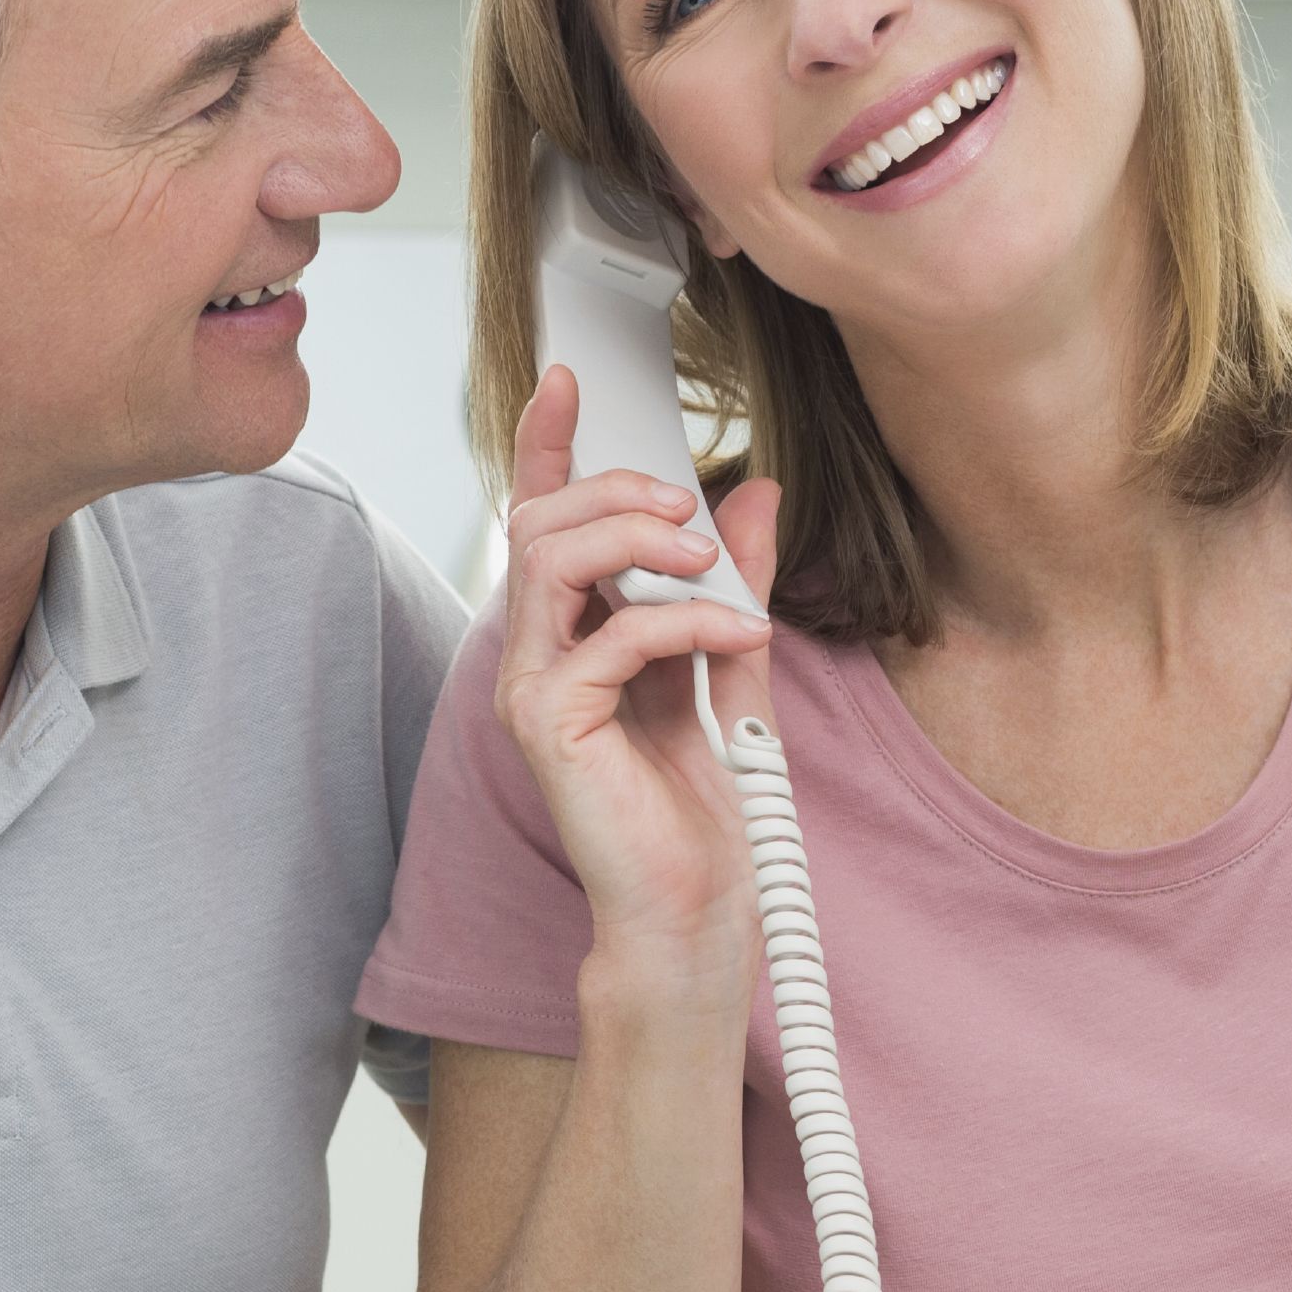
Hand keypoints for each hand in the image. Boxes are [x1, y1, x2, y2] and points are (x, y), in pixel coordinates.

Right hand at [491, 365, 781, 969]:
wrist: (694, 909)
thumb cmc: (700, 807)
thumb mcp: (732, 664)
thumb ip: (737, 583)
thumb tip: (756, 495)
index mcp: (571, 634)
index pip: (542, 520)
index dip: (548, 446)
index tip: (570, 382)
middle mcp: (536, 655)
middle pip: (542, 524)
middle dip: (618, 492)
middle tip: (691, 509)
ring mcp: (534, 690)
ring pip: (553, 561)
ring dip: (638, 539)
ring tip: (712, 562)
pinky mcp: (552, 726)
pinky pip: (608, 637)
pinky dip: (685, 620)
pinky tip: (743, 635)